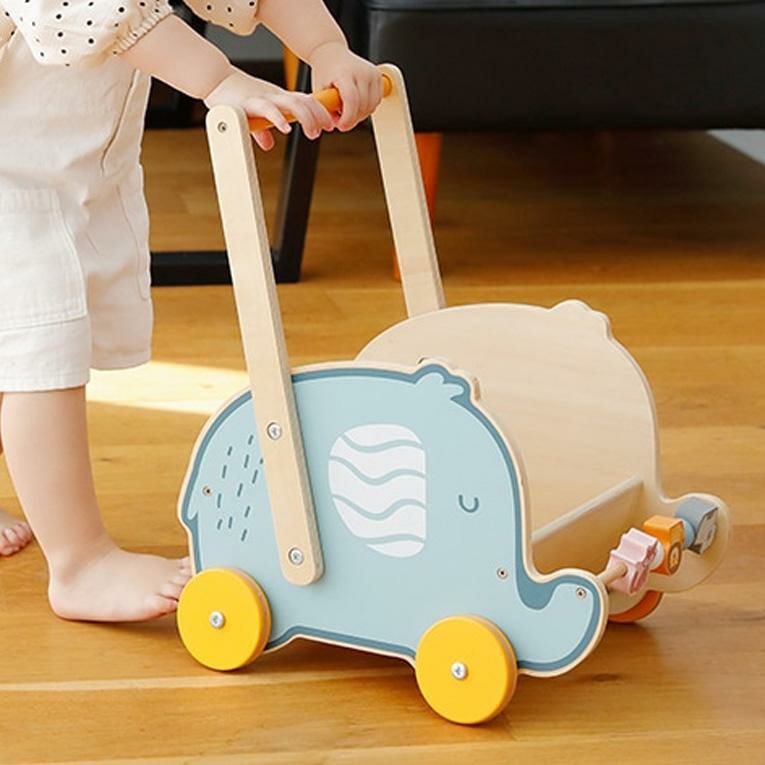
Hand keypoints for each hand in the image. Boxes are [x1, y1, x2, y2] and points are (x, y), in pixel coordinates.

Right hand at [205, 68, 334, 150]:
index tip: (329, 125)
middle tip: (325, 129)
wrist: (214, 80)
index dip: (319, 112)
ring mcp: (262, 98)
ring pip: (291, 104)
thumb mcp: (253, 116)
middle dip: (318, 115)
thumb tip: (268, 143)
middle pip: (303, 102)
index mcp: (278, 99)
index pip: (305, 101)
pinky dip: (278, 119)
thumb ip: (262, 131)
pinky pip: (266, 109)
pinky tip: (286, 129)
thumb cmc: (234, 97)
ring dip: (305, 117)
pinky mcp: (248, 103)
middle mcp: (274, 97)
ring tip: (312, 132)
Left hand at [309, 42, 383, 131]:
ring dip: (360, 115)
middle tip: (341, 120)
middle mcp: (362, 71)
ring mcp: (372, 73)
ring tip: (347, 110)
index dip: (348, 118)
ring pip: (372, 106)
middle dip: (352, 119)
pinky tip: (357, 104)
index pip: (352, 100)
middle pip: (363, 106)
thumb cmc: (325, 70)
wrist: (331, 51)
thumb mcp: (319, 89)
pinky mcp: (378, 76)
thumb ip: (326, 108)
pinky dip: (368, 107)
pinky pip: (377, 101)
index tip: (341, 126)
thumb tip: (332, 125)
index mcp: (345, 73)